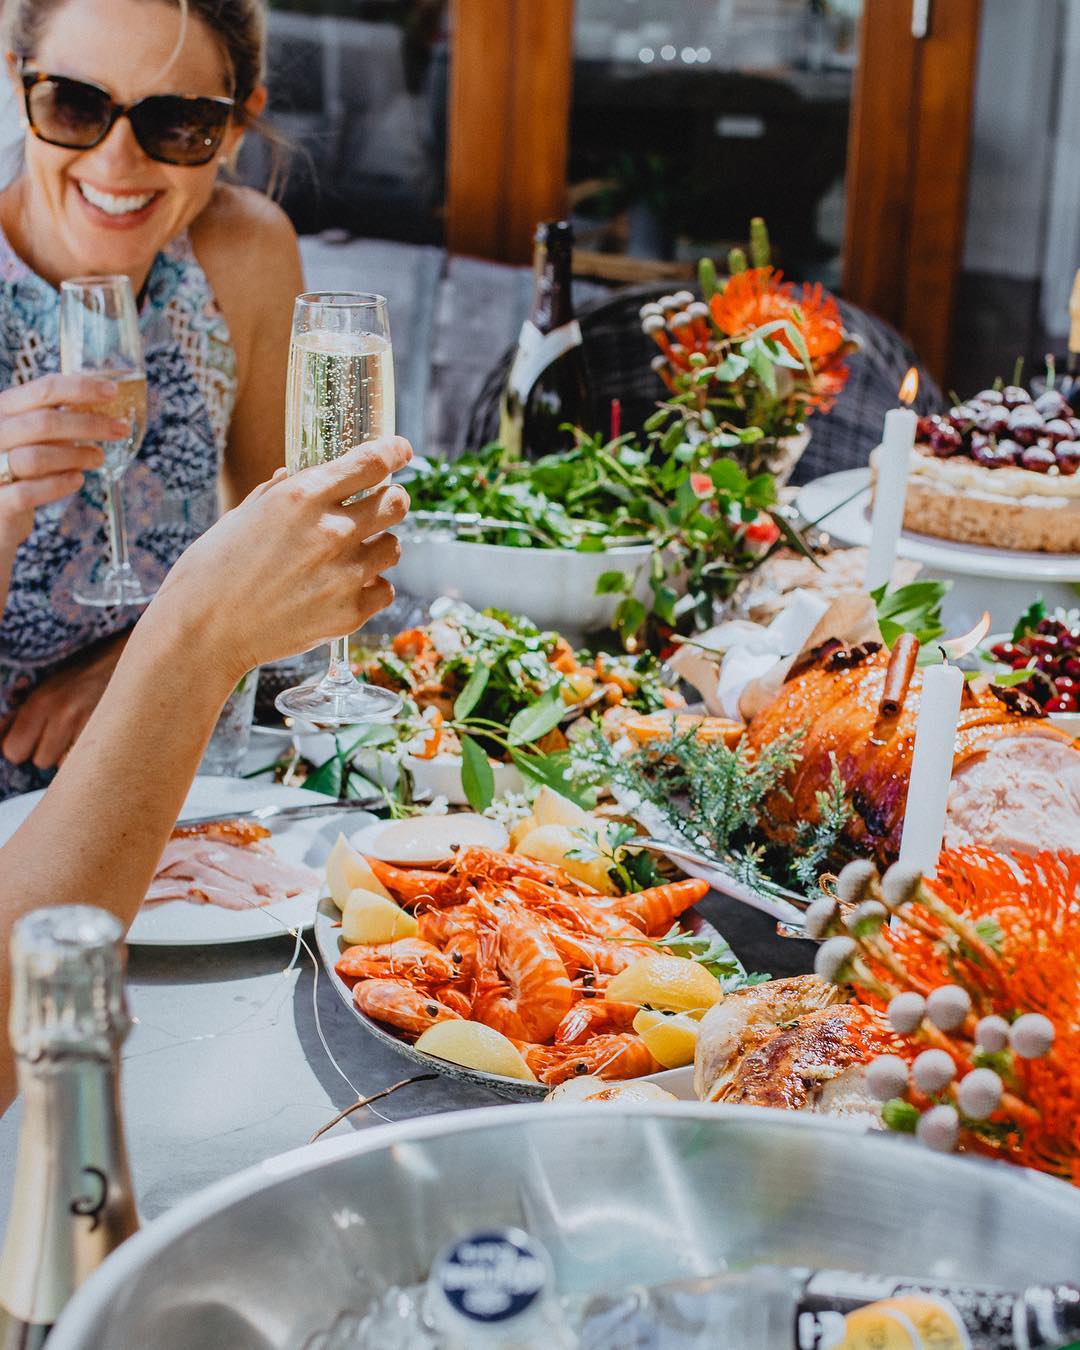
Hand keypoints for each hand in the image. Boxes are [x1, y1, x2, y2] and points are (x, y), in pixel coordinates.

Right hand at [0, 373, 125, 549]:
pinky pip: (26, 493)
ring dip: (76, 456)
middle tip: (120, 429)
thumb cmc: (20, 464)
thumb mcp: (33, 434)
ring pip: (36, 458)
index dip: (81, 388)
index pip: (44, 390)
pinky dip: (57, 486)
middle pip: (44, 423)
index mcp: (5, 409)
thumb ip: (58, 420)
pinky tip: (77, 480)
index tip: (113, 391)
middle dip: (89, 424)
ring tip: (98, 458)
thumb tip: (105, 403)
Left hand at [0, 633, 127, 769]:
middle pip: (40, 761)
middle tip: (59, 734)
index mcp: (40, 702)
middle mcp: (62, 713)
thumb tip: (0, 733)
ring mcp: (89, 724)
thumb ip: (17, 715)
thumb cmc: (80, 678)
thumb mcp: (43, 689)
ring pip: (65, 764)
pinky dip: (91, 754)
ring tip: (79, 732)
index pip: (13, 750)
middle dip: (47, 752)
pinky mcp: (111, 732)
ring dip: (70, 754)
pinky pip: (90, 760)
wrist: (124, 662)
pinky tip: (95, 737)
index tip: (30, 739)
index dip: (20, 748)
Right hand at [150, 436, 412, 682]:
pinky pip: (384, 589)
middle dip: (391, 499)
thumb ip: (277, 493)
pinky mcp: (350, 612)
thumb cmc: (212, 570)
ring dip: (379, 546)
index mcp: (302, 496)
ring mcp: (345, 574)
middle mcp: (331, 531)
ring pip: (394, 547)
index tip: (402, 450)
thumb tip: (295, 475)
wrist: (203, 632)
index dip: (394, 452)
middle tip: (381, 505)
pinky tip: (345, 589)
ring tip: (352, 555)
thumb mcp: (241, 516)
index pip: (371, 463)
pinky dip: (370, 587)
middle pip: (396, 503)